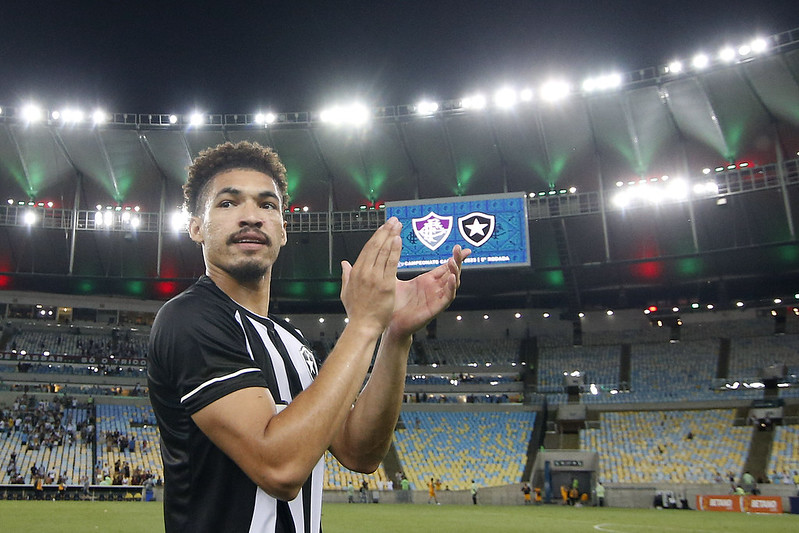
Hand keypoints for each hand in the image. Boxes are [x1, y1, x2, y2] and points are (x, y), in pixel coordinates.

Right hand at [340, 217, 402, 335]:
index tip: (383, 228)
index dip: (376, 237)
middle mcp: (364, 272)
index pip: (367, 249)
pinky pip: (391, 264)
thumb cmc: (357, 312)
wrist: (363, 326)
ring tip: (398, 227)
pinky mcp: (385, 284)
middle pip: (376, 246)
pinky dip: (395, 251)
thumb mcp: (346, 292)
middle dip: (385, 232)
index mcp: (356, 273)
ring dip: (391, 237)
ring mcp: (375, 277)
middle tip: (393, 221)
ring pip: (383, 252)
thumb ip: (346, 275)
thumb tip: (344, 264)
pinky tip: (398, 241)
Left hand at [386, 244, 470, 338]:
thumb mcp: (396, 281)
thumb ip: (395, 265)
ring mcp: (436, 298)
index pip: (445, 267)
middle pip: (451, 272)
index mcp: (427, 281)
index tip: (462, 247)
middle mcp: (434, 289)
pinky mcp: (436, 308)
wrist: (390, 323)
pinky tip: (452, 278)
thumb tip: (391, 250)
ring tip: (453, 261)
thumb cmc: (394, 304)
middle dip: (457, 260)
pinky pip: (448, 297)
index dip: (454, 257)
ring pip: (453, 284)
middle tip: (458, 248)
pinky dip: (451, 288)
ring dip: (455, 272)